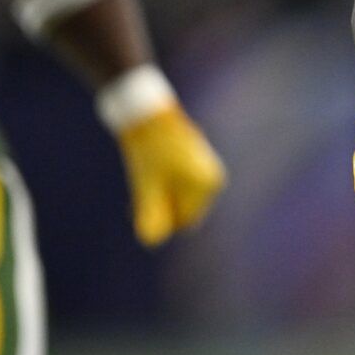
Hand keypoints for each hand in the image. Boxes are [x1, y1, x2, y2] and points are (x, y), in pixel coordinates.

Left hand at [116, 105, 227, 246]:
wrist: (148, 112)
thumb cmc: (149, 150)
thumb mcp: (146, 186)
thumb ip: (151, 215)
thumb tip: (152, 241)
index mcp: (207, 185)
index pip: (184, 221)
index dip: (161, 217)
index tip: (142, 198)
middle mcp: (213, 179)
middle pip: (183, 210)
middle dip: (162, 206)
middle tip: (142, 188)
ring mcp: (206, 170)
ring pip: (180, 198)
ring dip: (162, 195)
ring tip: (147, 175)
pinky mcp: (196, 163)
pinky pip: (180, 186)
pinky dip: (165, 184)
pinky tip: (152, 169)